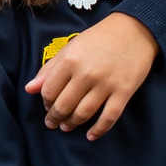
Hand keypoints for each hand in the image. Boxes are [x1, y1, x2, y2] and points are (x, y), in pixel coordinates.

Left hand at [25, 12, 156, 139]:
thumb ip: (49, 68)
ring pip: (83, 114)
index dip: (45, 102)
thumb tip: (29, 89)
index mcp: (70, 60)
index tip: (48, 106)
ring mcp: (106, 84)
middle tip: (53, 123)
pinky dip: (98, 130)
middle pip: (63, 106)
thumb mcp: (71, 47)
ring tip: (67, 127)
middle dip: (55, 118)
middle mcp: (86, 73)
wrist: (135, 31)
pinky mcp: (124, 92)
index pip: (49, 91)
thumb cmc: (99, 38)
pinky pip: (108, 117)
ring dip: (72, 124)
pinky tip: (90, 135)